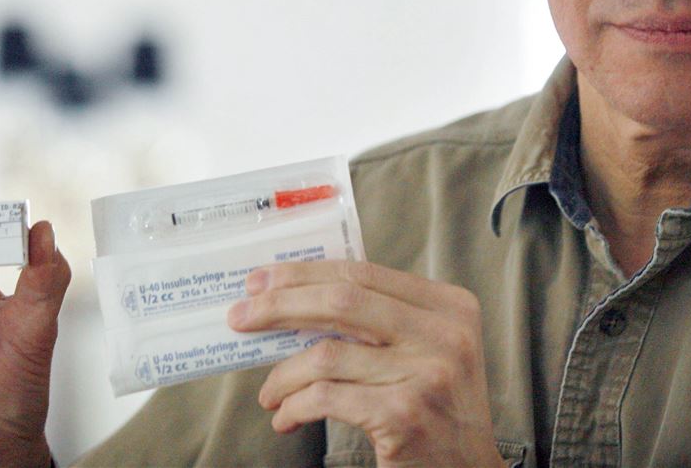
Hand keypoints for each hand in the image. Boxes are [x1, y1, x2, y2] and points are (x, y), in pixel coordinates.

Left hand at [227, 260, 504, 467]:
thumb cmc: (437, 410)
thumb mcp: (428, 350)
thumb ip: (382, 319)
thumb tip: (296, 299)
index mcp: (449, 306)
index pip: (364, 272)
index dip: (305, 274)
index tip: (262, 281)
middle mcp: (444, 334)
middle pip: (343, 300)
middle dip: (281, 305)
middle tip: (241, 316)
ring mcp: (427, 373)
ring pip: (327, 354)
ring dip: (283, 375)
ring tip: (269, 394)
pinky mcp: (404, 415)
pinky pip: (326, 397)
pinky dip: (295, 406)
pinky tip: (287, 418)